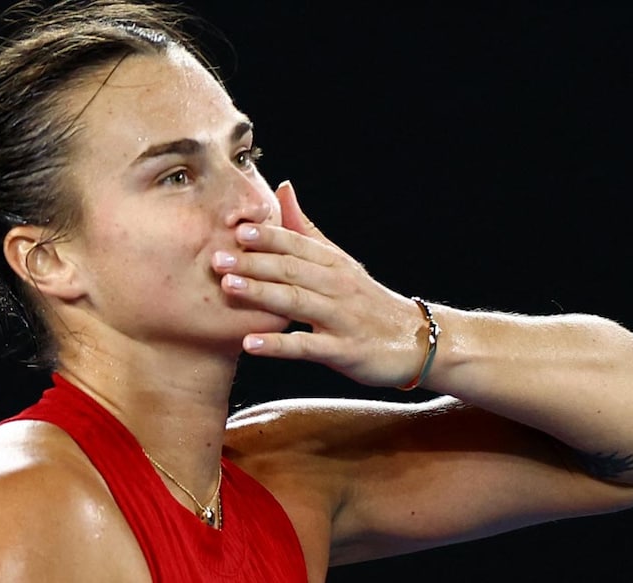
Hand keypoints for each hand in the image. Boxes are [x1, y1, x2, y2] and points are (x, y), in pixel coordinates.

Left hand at [214, 180, 427, 387]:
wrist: (416, 341)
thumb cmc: (367, 301)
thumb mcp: (339, 261)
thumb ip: (307, 229)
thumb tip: (283, 187)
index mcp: (333, 263)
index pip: (297, 243)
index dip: (267, 236)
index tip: (234, 227)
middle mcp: (337, 286)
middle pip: (292, 269)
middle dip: (254, 262)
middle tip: (216, 256)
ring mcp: (341, 318)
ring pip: (297, 301)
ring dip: (261, 293)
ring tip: (228, 287)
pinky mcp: (343, 350)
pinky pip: (306, 347)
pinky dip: (278, 345)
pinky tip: (250, 343)